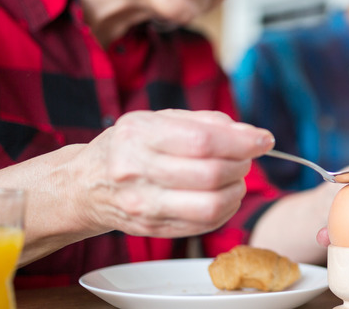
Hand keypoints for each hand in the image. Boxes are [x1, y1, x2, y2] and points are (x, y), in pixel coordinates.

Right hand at [72, 109, 273, 238]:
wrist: (85, 185)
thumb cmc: (129, 145)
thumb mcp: (157, 119)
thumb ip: (204, 122)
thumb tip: (250, 134)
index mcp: (138, 135)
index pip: (202, 141)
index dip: (242, 141)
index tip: (264, 139)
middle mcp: (137, 172)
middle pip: (210, 174)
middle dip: (242, 164)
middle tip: (247, 156)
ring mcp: (144, 206)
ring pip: (211, 205)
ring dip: (237, 189)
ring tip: (236, 176)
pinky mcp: (154, 229)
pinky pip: (205, 224)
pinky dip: (226, 208)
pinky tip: (224, 194)